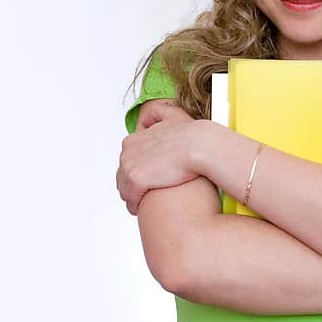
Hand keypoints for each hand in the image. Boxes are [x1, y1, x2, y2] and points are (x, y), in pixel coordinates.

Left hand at [117, 100, 200, 214]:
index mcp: (132, 141)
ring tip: (145, 203)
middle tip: (145, 193)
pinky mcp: (136, 181)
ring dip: (133, 197)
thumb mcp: (172, 116)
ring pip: (125, 190)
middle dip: (132, 186)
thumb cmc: (190, 136)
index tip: (147, 179)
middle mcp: (126, 154)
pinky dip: (136, 206)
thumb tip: (148, 119)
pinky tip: (144, 208)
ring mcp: (129, 167)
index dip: (137, 172)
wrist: (199, 146)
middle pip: (122, 177)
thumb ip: (158, 113)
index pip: (126, 163)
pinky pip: (131, 200)